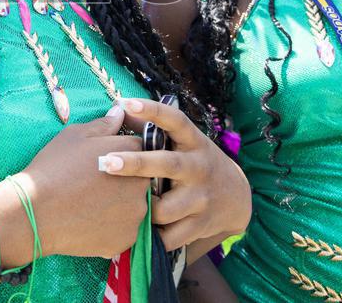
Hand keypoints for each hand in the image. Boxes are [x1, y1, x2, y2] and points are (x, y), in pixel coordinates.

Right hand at [15, 105, 146, 258]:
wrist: (35, 211)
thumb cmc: (54, 167)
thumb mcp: (75, 136)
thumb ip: (104, 125)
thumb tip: (120, 112)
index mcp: (132, 152)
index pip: (141, 148)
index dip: (122, 153)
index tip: (105, 160)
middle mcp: (142, 182)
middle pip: (142, 178)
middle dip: (125, 179)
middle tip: (96, 184)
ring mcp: (137, 212)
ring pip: (135, 205)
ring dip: (121, 203)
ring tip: (92, 203)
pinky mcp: (127, 238)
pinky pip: (126, 229)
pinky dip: (113, 225)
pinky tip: (91, 219)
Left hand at [99, 98, 251, 250]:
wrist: (235, 197)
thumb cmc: (194, 162)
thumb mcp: (182, 142)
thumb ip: (152, 128)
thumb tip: (116, 110)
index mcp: (193, 142)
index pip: (176, 121)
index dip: (153, 111)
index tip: (128, 103)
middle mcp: (198, 167)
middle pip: (167, 164)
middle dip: (136, 164)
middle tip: (107, 162)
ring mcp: (201, 197)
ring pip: (163, 208)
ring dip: (142, 209)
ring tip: (125, 207)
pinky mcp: (200, 224)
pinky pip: (169, 236)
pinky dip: (152, 237)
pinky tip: (137, 233)